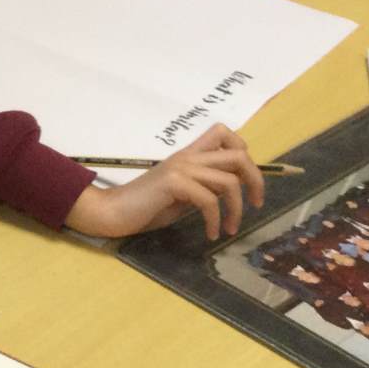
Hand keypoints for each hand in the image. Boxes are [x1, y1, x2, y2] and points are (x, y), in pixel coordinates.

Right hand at [65, 123, 266, 239]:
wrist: (112, 212)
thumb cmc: (143, 207)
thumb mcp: (180, 194)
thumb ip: (202, 186)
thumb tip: (227, 191)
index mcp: (188, 155)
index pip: (224, 134)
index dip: (244, 153)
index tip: (246, 180)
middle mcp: (187, 157)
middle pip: (238, 156)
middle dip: (256, 181)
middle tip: (256, 204)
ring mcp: (180, 168)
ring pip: (229, 182)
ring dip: (236, 209)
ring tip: (229, 228)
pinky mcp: (173, 183)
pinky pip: (209, 201)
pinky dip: (215, 220)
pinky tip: (210, 233)